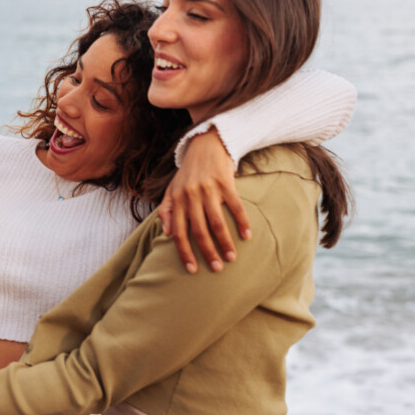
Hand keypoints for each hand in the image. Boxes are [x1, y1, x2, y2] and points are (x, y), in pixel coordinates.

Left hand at [159, 130, 251, 272]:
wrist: (205, 145)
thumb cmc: (188, 172)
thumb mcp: (171, 189)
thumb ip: (166, 210)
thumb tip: (166, 233)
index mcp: (176, 200)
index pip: (178, 232)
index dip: (184, 252)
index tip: (192, 270)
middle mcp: (190, 196)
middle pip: (199, 231)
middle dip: (207, 252)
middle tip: (217, 268)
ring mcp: (208, 189)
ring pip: (217, 222)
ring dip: (225, 242)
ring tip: (232, 257)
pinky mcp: (225, 182)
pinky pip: (235, 206)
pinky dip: (242, 222)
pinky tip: (248, 235)